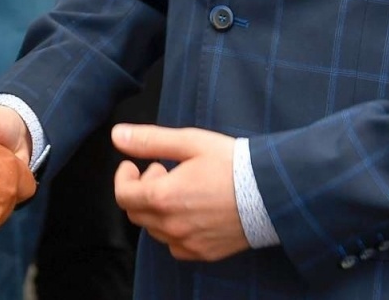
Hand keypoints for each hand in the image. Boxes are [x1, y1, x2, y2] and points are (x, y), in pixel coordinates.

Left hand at [111, 123, 249, 261]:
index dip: (123, 178)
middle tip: (162, 171)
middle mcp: (171, 225)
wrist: (270, 192)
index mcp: (163, 197)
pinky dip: (173, 230)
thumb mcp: (190, 142)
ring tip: (180, 189)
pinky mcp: (204, 252)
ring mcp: (187, 242)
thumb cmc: (232, 164)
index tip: (134, 165)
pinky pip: (175, 246)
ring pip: (154, 230)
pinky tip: (190, 213)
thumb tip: (117, 136)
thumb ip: (150, 140)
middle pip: (136, 213)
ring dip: (157, 209)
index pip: (123, 195)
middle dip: (141, 190)